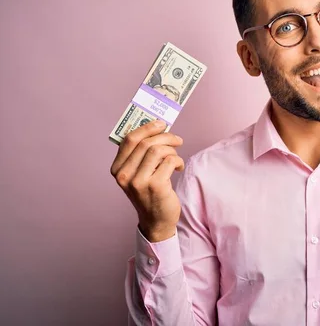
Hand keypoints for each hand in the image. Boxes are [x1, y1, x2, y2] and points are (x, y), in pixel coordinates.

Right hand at [110, 120, 184, 241]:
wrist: (156, 220)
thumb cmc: (149, 192)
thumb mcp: (138, 173)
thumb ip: (141, 154)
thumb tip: (156, 128)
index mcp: (117, 169)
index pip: (129, 139)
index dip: (147, 128)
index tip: (161, 124)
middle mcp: (124, 176)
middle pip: (146, 143)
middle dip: (165, 137)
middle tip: (177, 139)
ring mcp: (139, 182)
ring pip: (158, 150)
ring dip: (172, 150)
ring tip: (176, 157)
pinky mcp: (155, 186)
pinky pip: (170, 161)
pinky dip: (178, 161)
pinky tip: (179, 168)